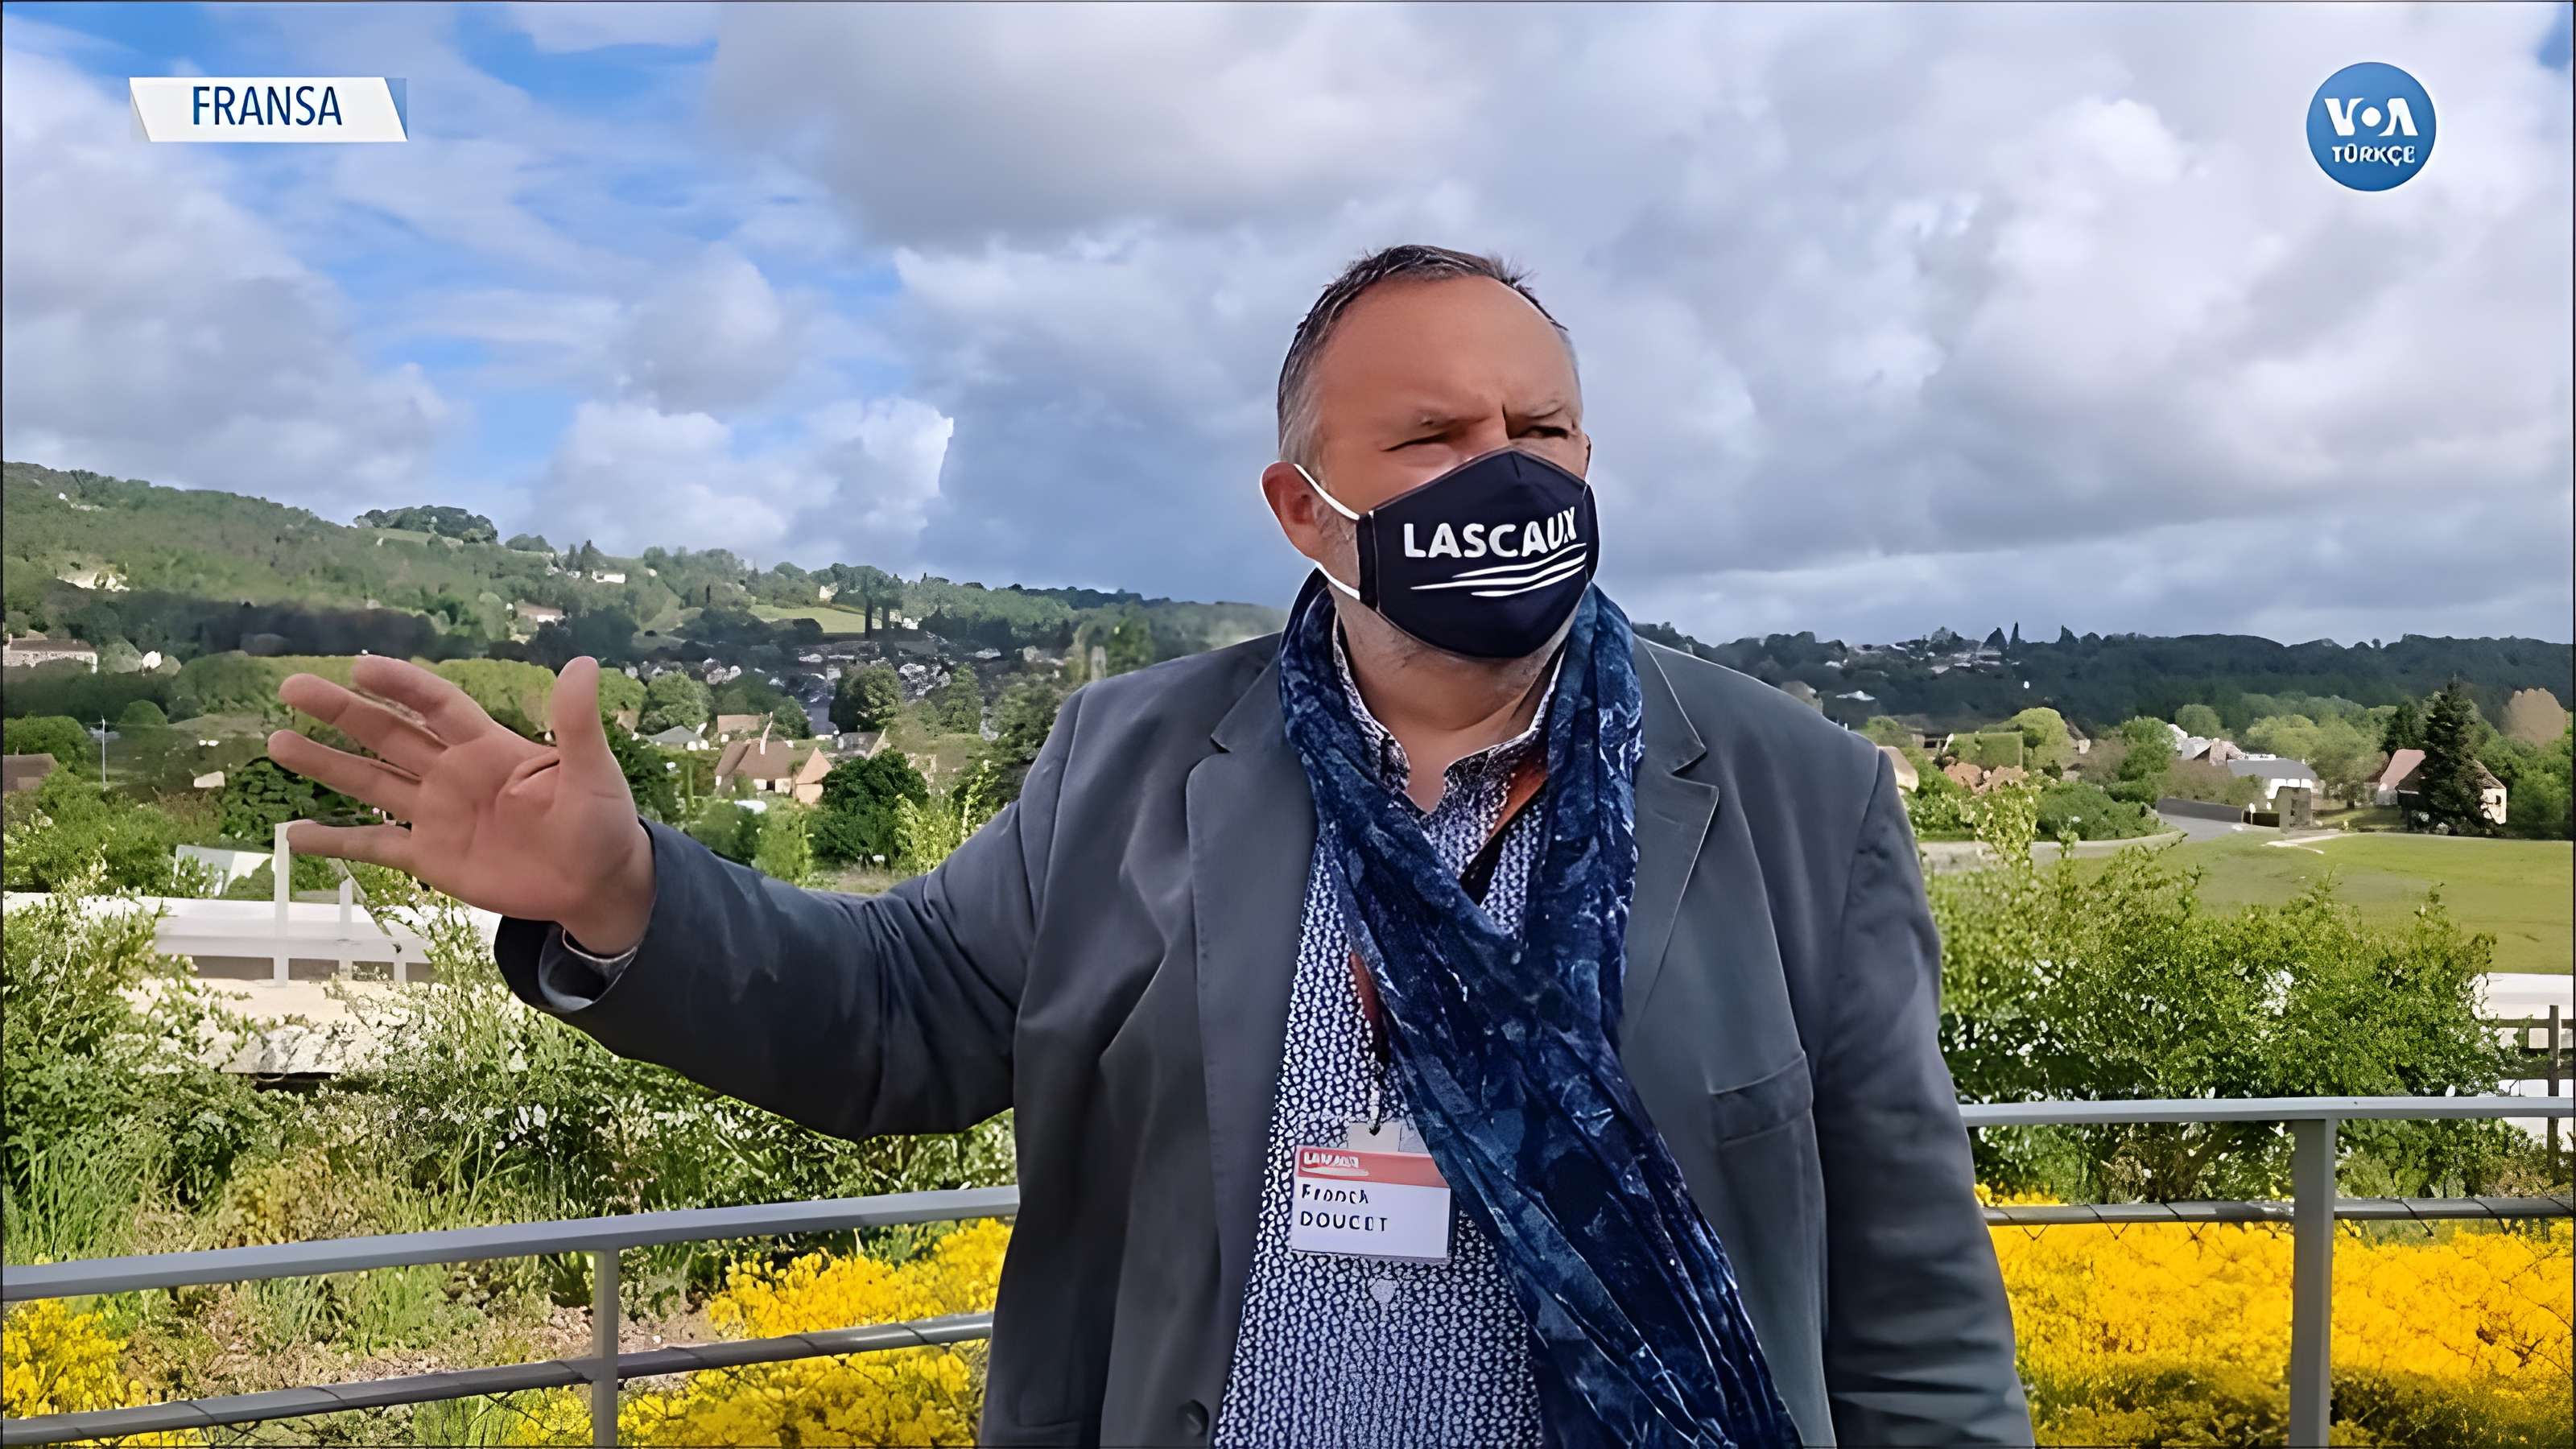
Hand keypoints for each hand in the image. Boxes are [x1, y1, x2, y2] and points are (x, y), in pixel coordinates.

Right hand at [269, 656, 656, 954]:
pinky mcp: (430, 857)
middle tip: (293, 686)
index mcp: (488, 746)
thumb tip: (583, 663)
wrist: (596, 882)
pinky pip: (374, 846)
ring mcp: (436, 814)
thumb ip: (579, 723)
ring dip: (326, 764)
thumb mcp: (594, 772)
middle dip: (343, 712)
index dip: (401, 685)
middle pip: (389, 734)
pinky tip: (293, 835)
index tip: (360, 667)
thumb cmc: (602, 820)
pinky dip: (335, 842)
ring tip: (276, 741)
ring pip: (371, 782)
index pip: (436, 704)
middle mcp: (452, 773)